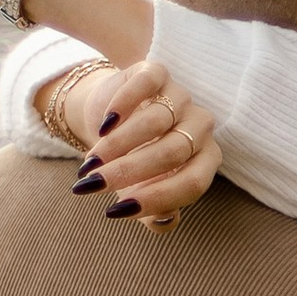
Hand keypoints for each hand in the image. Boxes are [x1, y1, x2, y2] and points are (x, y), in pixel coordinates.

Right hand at [73, 55, 221, 230]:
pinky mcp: (157, 73)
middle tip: (93, 184)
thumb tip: (163, 222)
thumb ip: (156, 214)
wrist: (110, 121)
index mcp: (206, 160)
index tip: (115, 210)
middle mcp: (200, 127)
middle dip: (128, 172)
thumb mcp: (140, 192)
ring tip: (90, 161)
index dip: (155, 199)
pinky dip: (122, 106)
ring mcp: (181, 97)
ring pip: (155, 122)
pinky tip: (103, 126)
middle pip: (172, 153)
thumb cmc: (132, 164)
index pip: (191, 184)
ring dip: (117, 145)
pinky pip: (145, 86)